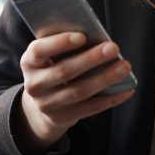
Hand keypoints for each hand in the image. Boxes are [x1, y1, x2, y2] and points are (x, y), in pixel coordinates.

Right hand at [14, 31, 133, 152]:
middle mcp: (34, 84)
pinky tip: (126, 89)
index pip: (39, 50)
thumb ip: (63, 46)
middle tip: (113, 48)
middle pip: (64, 71)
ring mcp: (47, 104)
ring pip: (79, 91)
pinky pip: (90, 108)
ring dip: (105, 78)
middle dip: (91, 59)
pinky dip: (110, 99)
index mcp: (28, 62)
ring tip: (124, 67)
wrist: (41, 104)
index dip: (60, 43)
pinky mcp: (62, 118)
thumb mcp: (48, 56)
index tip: (83, 36)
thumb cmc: (52, 68)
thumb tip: (95, 37)